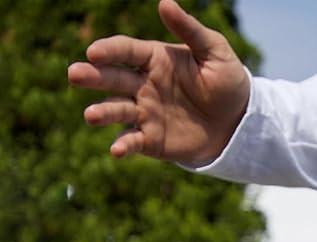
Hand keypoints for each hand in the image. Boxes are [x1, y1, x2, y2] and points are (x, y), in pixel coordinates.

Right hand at [67, 0, 249, 165]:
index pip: (126, 51)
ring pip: (118, 110)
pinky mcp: (153, 139)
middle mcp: (144, 84)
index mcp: (154, 59)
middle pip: (113, 78)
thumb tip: (164, 2)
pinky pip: (134, 141)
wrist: (239, 123)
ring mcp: (146, 112)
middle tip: (74, 75)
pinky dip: (124, 145)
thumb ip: (189, 30)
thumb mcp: (214, 51)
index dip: (109, 51)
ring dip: (103, 112)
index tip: (94, 52)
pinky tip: (116, 150)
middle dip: (93, 77)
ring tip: (90, 116)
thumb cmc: (227, 82)